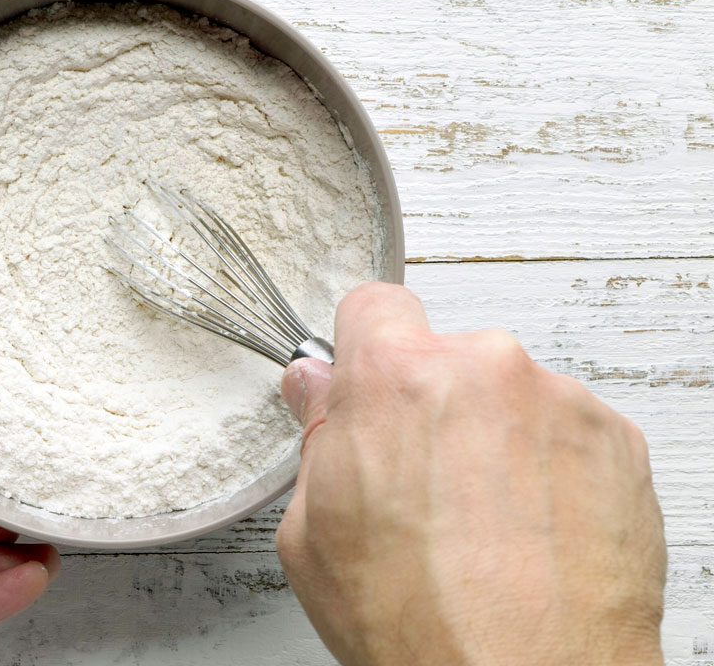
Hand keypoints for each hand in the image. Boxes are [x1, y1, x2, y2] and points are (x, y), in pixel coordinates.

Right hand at [276, 283, 665, 665]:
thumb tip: (317, 389)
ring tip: (482, 522)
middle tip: (419, 484)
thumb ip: (316, 437)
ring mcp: (559, 402)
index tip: (367, 381)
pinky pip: (564, 429)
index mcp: (396, 378)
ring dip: (491, 437)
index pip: (375, 305)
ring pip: (507, 395)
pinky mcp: (617, 440)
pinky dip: (547, 467)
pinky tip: (528, 530)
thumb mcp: (312, 533)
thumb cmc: (420, 624)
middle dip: (428, 404)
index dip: (363, 346)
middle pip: (444, 356)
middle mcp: (484, 370)